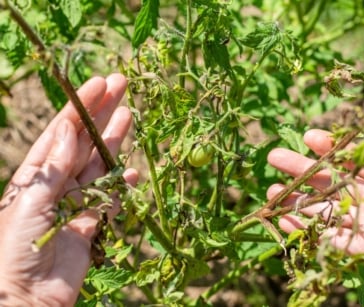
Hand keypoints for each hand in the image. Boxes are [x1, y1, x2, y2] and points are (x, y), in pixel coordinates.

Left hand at [0, 74, 137, 305]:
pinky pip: (110, 199)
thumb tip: (68, 130)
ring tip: (130, 115)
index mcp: (35, 175)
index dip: (80, 107)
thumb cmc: (15, 251)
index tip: (99, 83)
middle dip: (101, 114)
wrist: (26, 299)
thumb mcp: (30, 202)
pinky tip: (132, 172)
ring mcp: (75, 202)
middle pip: (83, 141)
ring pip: (98, 165)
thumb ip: (53, 167)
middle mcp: (56, 183)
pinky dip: (121, 186)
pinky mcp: (90, 224)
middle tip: (121, 86)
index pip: (61, 132)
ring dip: (114, 141)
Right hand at [267, 97, 363, 281]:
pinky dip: (309, 232)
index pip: (351, 158)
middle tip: (274, 157)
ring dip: (297, 203)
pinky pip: (333, 241)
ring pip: (325, 211)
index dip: (330, 147)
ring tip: (271, 194)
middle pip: (329, 182)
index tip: (308, 136)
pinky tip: (286, 222)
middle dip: (301, 170)